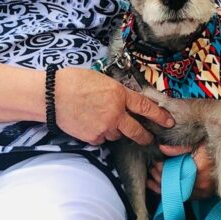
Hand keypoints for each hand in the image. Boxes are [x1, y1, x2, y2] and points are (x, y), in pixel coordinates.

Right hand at [53, 68, 173, 145]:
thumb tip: (122, 101)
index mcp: (119, 95)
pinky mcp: (93, 137)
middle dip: (145, 136)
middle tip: (149, 138)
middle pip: (136, 130)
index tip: (168, 122)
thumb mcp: (101, 80)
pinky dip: (98, 134)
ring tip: (99, 119)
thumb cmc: (73, 81)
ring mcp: (104, 127)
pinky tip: (88, 123)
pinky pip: (101, 139)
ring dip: (114, 130)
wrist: (52, 95)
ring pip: (116, 135)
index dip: (159, 116)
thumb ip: (115, 92)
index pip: (146, 107)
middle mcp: (115, 113)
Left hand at [146, 134, 220, 198]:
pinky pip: (184, 197)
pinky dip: (171, 193)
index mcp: (202, 166)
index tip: (156, 163)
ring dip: (163, 187)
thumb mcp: (200, 141)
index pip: (176, 172)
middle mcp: (204, 182)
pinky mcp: (204, 195)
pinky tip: (159, 188)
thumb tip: (162, 149)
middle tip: (153, 169)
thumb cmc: (216, 146)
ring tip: (152, 179)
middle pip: (175, 184)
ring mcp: (205, 191)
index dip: (163, 169)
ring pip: (178, 193)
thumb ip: (181, 147)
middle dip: (161, 178)